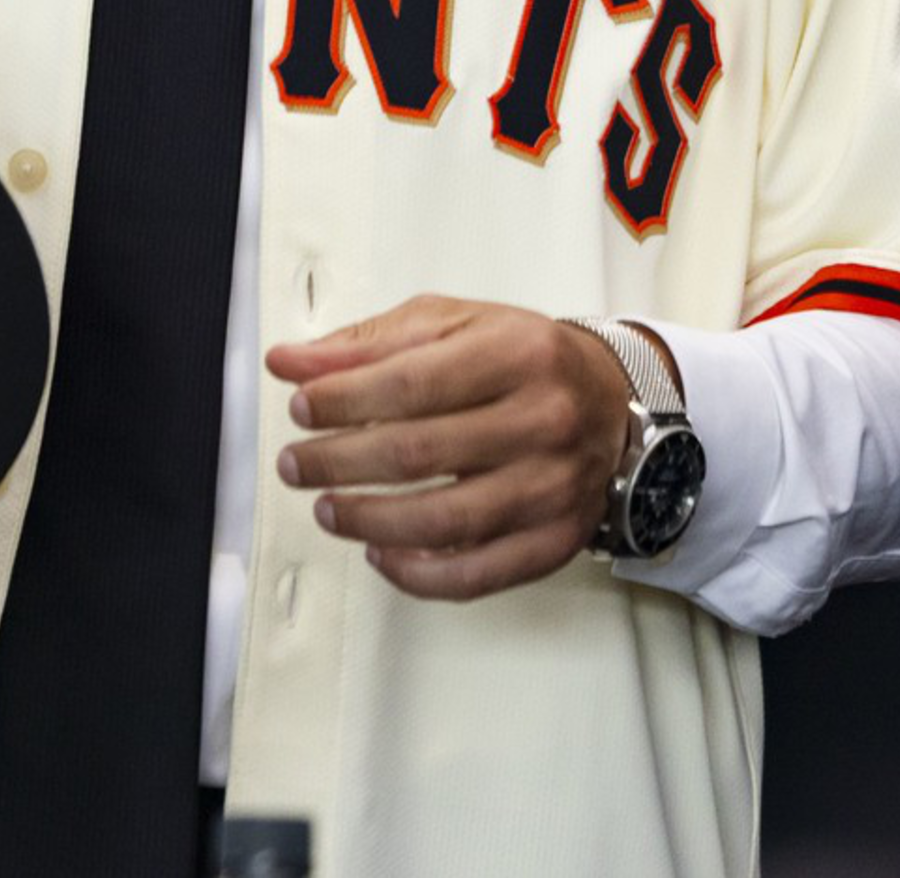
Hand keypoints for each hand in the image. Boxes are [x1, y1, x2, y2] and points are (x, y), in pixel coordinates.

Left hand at [265, 294, 633, 600]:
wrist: (609, 399)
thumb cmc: (523, 359)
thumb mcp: (449, 325)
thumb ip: (366, 344)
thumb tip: (290, 362)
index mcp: (516, 355)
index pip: (409, 384)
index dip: (341, 401)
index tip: (299, 407)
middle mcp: (543, 421)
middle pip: (419, 453)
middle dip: (338, 462)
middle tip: (296, 463)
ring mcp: (553, 487)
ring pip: (444, 521)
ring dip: (368, 520)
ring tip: (328, 509)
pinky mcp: (556, 539)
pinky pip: (478, 575)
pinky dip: (418, 574)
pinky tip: (380, 553)